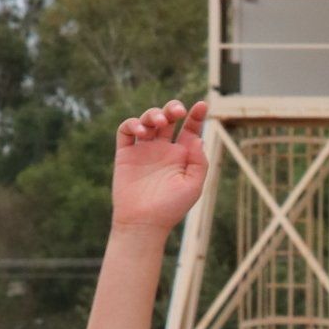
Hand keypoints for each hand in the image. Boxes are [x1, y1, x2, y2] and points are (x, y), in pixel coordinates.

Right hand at [111, 98, 209, 234]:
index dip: (196, 116)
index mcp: (181, 156)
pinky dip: (132, 124)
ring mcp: (144, 150)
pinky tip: (141, 131)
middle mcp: (162, 149)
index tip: (203, 106)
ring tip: (159, 122)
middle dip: (173, 108)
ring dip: (153, 114)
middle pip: (168, 118)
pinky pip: (126, 130)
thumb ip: (198, 162)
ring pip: (148, 119)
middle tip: (177, 111)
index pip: (190, 129)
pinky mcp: (125, 154)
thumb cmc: (170, 209)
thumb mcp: (193, 186)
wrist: (143, 223)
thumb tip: (198, 137)